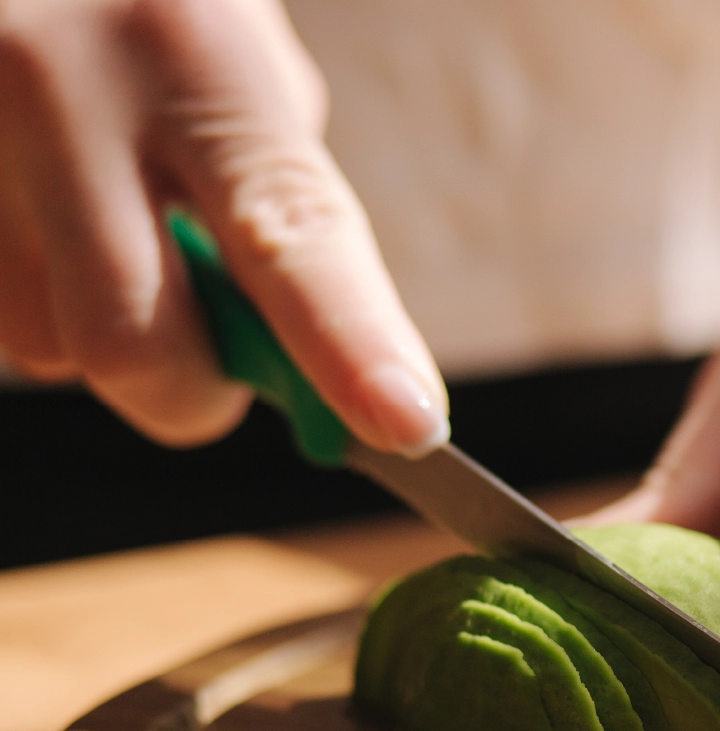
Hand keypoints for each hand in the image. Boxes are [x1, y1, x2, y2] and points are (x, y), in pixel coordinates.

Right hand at [0, 0, 444, 452]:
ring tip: (104, 227)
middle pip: (132, 343)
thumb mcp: (235, 47)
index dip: (352, 347)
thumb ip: (271, 191)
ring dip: (97, 333)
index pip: (287, 236)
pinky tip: (40, 208)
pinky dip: (36, 298)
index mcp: (191, 52)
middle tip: (216, 372)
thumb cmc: (150, 1)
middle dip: (192, 394)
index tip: (409, 426)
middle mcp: (61, 89)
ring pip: (45, 345)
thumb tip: (301, 358)